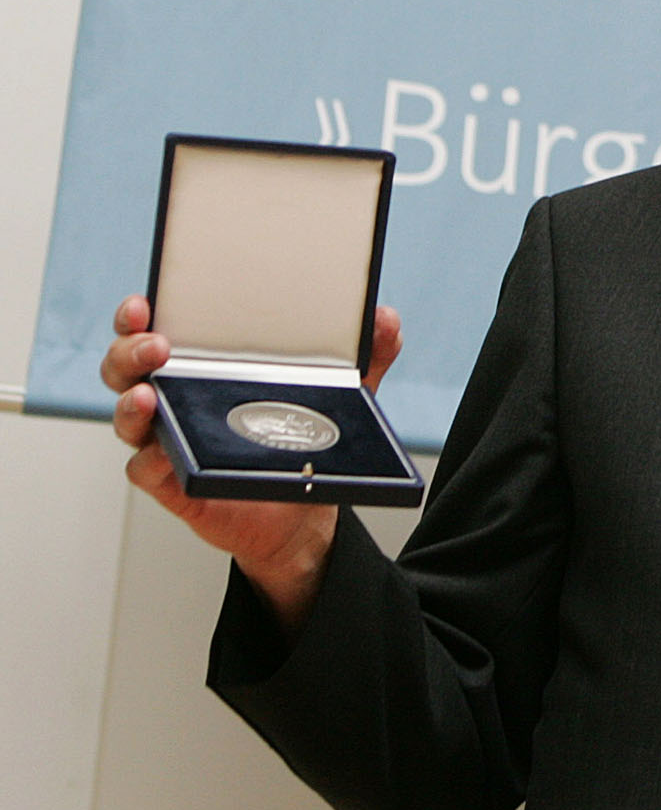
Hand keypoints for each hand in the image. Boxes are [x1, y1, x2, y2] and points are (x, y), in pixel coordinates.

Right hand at [102, 293, 402, 636]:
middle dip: (129, 350)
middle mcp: (176, 398)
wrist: (304, 507)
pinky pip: (146, 469)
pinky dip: (150, 459)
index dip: (138, 315)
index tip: (143, 302)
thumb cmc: (301, 435)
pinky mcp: (175, 481)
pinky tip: (163, 451)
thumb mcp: (340, 390)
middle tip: (156, 344)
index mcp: (202, 364)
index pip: (155, 329)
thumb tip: (385, 319)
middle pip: (127, 368)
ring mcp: (171, 439)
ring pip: (128, 416)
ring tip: (150, 394)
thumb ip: (366, 354)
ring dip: (131, 404)